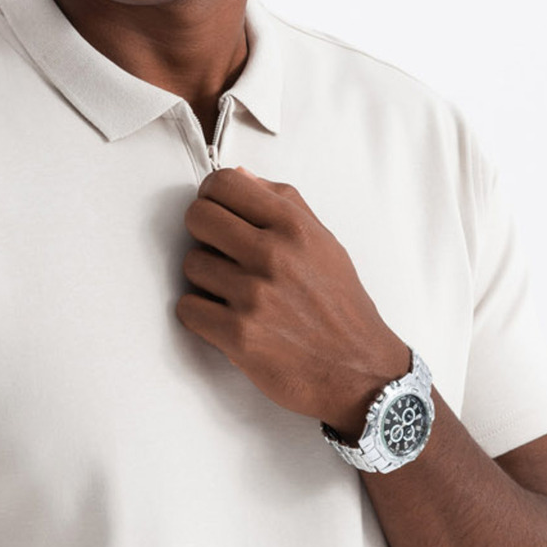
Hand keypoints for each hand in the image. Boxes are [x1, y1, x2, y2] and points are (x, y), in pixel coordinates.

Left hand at [176, 165, 410, 433]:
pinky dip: (200, 315)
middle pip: (197, 217)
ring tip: (231, 293)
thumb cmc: (341, 307)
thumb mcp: (325, 243)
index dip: (211, 195)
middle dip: (201, 232)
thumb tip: (240, 175)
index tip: (217, 211)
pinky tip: (225, 320)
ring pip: (190, 264)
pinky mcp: (238, 335)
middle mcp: (273, 255)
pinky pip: (187, 308)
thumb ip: (283, 206)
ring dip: (204, 279)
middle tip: (217, 251)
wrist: (359, 371)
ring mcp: (254, 296)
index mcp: (294, 226)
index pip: (225, 183)